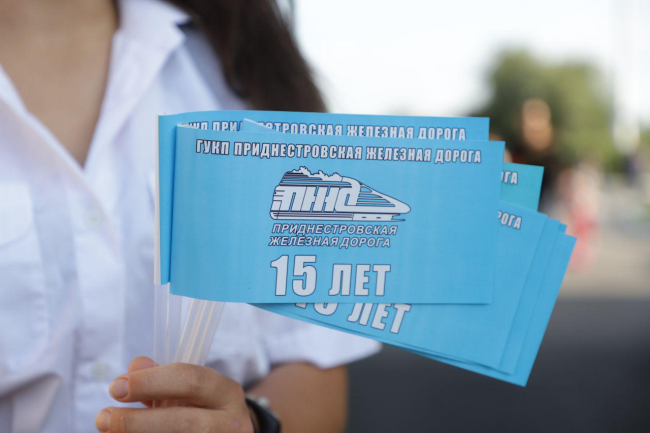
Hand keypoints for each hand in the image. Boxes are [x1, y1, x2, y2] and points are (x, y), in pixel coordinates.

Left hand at [95, 357, 253, 432]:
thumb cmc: (204, 410)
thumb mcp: (190, 391)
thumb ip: (163, 378)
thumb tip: (136, 366)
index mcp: (226, 392)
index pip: (190, 380)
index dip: (151, 382)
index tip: (116, 387)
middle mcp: (232, 422)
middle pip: (183, 422)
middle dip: (137, 422)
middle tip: (102, 418)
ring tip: (109, 432)